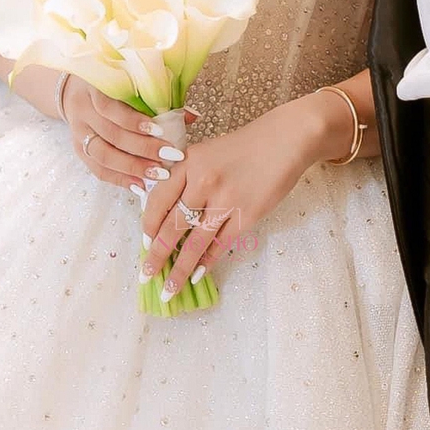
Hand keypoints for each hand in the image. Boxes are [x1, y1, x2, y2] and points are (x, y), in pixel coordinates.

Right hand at [62, 76, 196, 190]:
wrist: (74, 90)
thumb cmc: (111, 85)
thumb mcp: (129, 82)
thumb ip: (157, 98)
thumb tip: (192, 116)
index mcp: (94, 89)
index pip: (111, 108)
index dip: (134, 122)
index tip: (161, 131)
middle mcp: (83, 112)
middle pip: (111, 135)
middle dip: (142, 149)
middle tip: (169, 157)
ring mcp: (78, 133)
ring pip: (103, 155)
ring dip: (132, 168)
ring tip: (158, 174)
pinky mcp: (79, 150)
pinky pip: (97, 169)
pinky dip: (119, 179)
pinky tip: (139, 186)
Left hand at [139, 96, 325, 297]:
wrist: (285, 139)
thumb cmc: (245, 145)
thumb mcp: (207, 152)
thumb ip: (187, 177)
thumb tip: (169, 213)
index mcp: (189, 162)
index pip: (158, 200)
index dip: (148, 226)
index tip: (144, 243)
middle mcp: (203, 181)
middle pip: (172, 226)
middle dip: (157, 256)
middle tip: (146, 275)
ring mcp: (226, 200)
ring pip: (195, 242)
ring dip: (180, 269)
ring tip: (169, 290)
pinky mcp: (247, 214)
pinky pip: (221, 244)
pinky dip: (208, 261)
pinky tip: (198, 274)